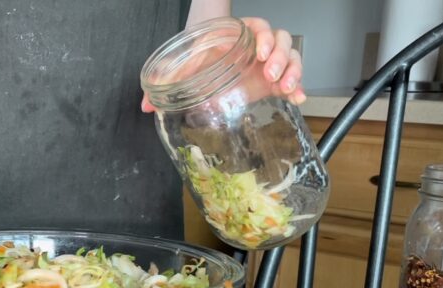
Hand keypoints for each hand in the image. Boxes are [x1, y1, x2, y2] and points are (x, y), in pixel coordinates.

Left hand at [142, 17, 304, 112]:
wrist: (204, 67)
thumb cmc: (198, 58)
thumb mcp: (183, 66)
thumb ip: (167, 80)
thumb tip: (145, 105)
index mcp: (240, 35)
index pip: (262, 28)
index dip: (265, 38)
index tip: (258, 52)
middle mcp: (258, 47)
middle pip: (282, 42)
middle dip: (280, 56)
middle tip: (269, 73)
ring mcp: (268, 63)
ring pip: (292, 58)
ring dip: (292, 71)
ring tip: (286, 87)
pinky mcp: (273, 81)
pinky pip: (292, 80)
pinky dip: (297, 88)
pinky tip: (297, 98)